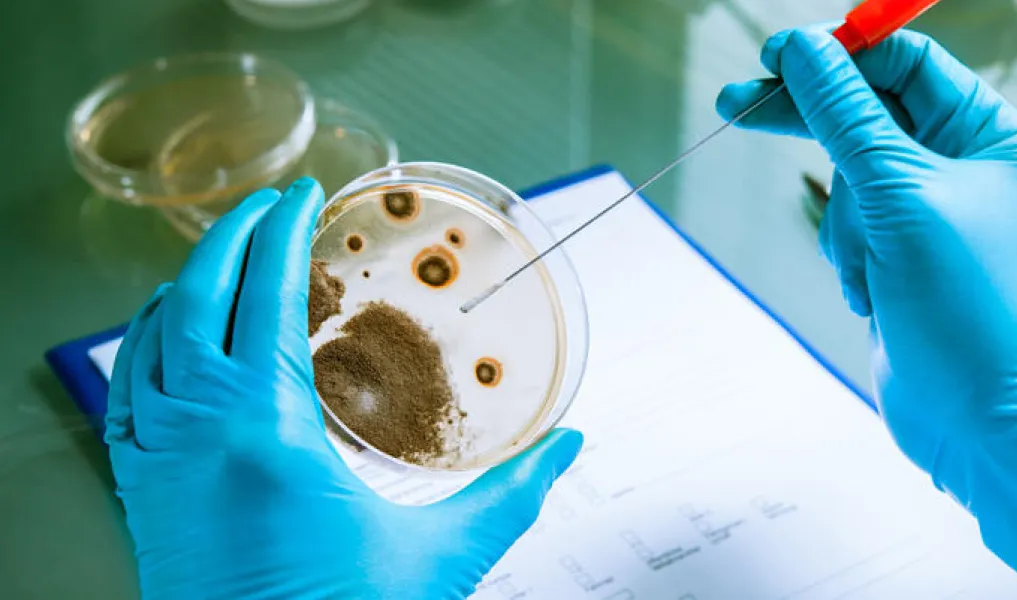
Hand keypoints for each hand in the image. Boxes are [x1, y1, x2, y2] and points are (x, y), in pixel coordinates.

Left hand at [106, 178, 581, 598]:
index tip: (303, 196)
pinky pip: (126, 388)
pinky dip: (147, 340)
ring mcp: (156, 460)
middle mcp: (195, 430)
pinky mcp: (139, 492)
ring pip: (151, 334)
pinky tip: (170, 337)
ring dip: (188, 281)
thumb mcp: (436, 561)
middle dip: (234, 234)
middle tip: (271, 205)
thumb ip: (509, 496)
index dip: (283, 230)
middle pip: (195, 293)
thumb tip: (566, 449)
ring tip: (229, 259)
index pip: (264, 292)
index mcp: (265, 429)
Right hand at [717, 28, 1016, 586]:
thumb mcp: (897, 195)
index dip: (840, 54)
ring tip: (872, 267)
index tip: (776, 57)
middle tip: (734, 105)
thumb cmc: (965, 308)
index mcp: (991, 135)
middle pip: (864, 113)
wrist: (976, 418)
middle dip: (808, 120)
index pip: (905, 62)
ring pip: (845, 177)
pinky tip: (872, 294)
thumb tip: (802, 49)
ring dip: (843, 223)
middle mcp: (963, 166)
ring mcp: (926, 213)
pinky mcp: (896, 254)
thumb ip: (843, 115)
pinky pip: (845, 228)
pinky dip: (846, 258)